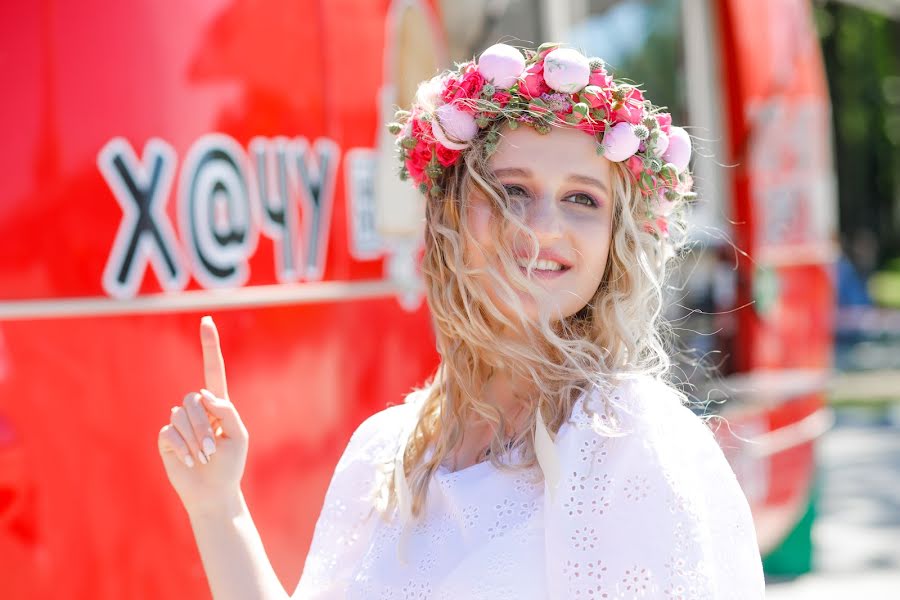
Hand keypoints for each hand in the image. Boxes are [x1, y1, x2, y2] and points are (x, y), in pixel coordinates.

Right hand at [157, 316, 248, 514]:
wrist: (213, 492)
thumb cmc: (230, 464)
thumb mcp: (239, 436)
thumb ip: (227, 411)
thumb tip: (204, 395)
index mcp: (218, 405)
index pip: (213, 370)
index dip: (209, 346)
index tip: (207, 321)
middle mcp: (197, 409)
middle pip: (192, 399)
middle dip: (204, 425)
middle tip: (213, 449)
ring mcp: (179, 423)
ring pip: (180, 415)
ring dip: (195, 439)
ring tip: (203, 456)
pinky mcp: (166, 438)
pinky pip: (169, 432)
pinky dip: (182, 447)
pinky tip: (190, 460)